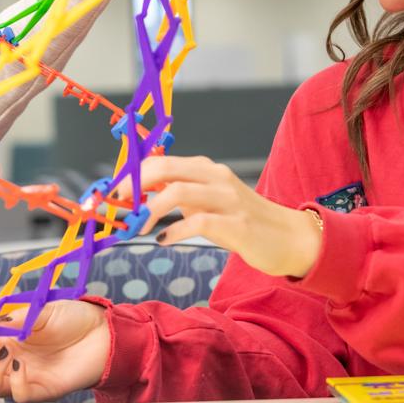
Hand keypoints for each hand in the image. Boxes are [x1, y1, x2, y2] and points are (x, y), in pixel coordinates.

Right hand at [0, 301, 110, 402]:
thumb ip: (7, 321)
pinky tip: (20, 367)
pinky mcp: (40, 389)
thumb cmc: (73, 318)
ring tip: (7, 354)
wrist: (103, 333)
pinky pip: (16, 396)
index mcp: (6, 337)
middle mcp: (10, 358)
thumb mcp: (36, 310)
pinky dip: (12, 383)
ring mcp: (23, 375)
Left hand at [116, 155, 323, 277]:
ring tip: (137, 227)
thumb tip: (142, 196)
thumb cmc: (245, 222)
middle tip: (118, 207)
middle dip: (134, 187)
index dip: (132, 176)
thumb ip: (182, 195)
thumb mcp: (210, 202)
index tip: (113, 194)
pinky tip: (163, 241)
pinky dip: (174, 231)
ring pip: (178, 192)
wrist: (290, 239)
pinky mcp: (237, 225)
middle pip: (165, 169)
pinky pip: (197, 223)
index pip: (161, 161)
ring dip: (150, 210)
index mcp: (207, 170)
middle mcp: (217, 178)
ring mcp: (228, 200)